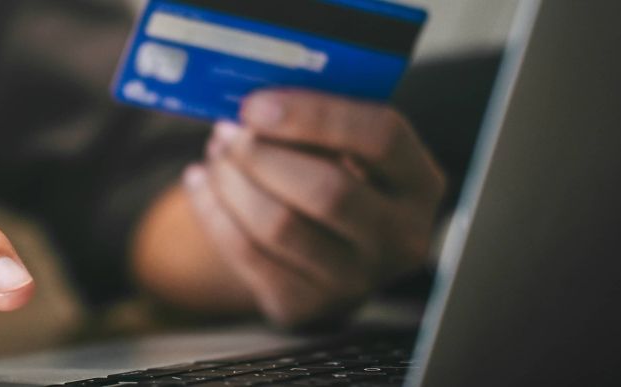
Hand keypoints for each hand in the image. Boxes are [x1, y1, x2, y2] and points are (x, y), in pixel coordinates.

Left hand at [182, 89, 444, 326]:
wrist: (323, 252)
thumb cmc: (333, 176)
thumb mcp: (345, 147)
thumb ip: (317, 120)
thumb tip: (254, 98)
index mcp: (419, 183)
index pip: (382, 137)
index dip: (314, 115)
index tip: (257, 103)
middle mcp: (400, 238)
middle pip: (327, 190)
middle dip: (262, 154)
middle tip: (228, 130)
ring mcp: (354, 280)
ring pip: (278, 226)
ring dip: (232, 181)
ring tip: (217, 153)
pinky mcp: (304, 305)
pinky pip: (246, 253)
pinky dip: (212, 210)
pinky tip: (201, 181)